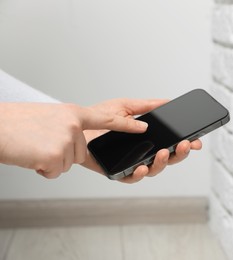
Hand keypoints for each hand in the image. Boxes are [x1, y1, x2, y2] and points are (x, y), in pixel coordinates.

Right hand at [0, 102, 149, 178]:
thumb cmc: (18, 123)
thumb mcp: (50, 117)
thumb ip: (70, 126)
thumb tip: (78, 139)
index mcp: (74, 113)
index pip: (107, 120)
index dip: (126, 124)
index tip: (143, 126)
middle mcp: (74, 125)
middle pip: (81, 152)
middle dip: (62, 154)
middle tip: (42, 142)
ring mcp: (67, 140)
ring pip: (68, 163)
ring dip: (51, 161)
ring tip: (35, 147)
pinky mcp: (57, 156)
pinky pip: (56, 171)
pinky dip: (43, 169)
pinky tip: (32, 156)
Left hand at [82, 98, 201, 183]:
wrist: (76, 126)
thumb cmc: (99, 117)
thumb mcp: (125, 106)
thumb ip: (146, 106)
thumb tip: (167, 102)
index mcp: (148, 138)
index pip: (171, 143)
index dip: (185, 144)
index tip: (196, 141)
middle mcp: (143, 152)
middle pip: (168, 158)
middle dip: (180, 154)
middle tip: (185, 145)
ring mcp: (132, 163)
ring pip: (154, 169)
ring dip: (163, 163)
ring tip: (164, 152)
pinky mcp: (118, 171)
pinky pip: (132, 178)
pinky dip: (140, 174)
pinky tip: (143, 166)